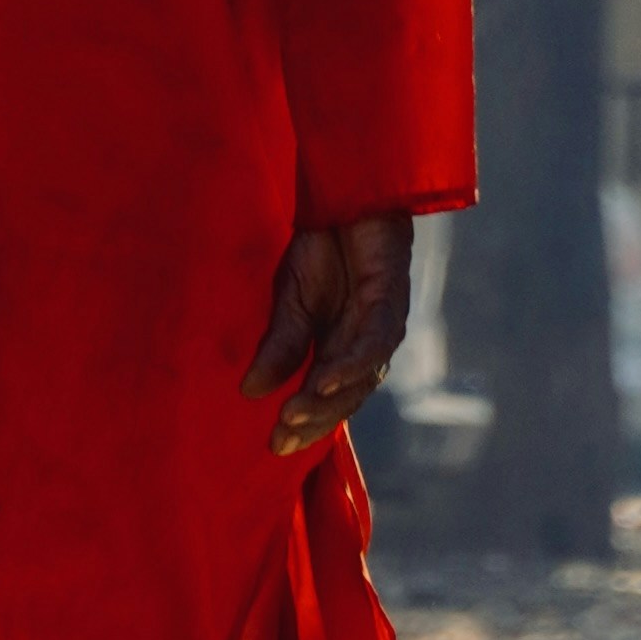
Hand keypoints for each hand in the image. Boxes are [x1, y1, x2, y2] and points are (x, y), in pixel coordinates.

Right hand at [242, 213, 414, 458]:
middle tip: (281, 437)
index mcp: (340, 348)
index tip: (274, 446)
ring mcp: (382, 325)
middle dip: (313, 419)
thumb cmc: (324, 246)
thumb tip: (250, 390)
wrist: (346, 193)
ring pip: (361, 378)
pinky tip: (324, 378)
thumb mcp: (289, 299)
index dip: (304, 423)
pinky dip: (350, 364)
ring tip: (293, 414)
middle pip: (345, 397)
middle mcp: (366, 345)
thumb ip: (279, 344)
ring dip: (328, 399)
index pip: (326, 398)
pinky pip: (373, 342)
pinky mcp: (391, 301)